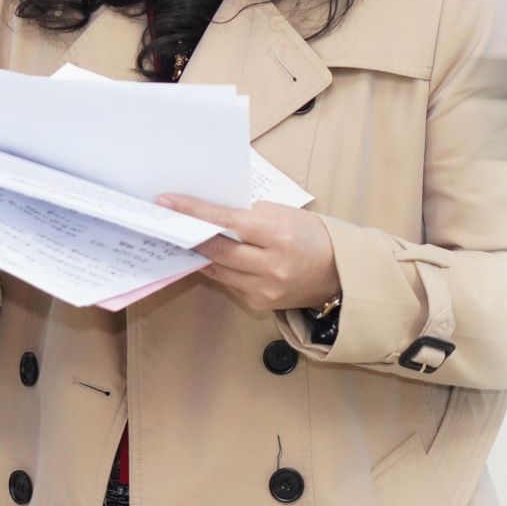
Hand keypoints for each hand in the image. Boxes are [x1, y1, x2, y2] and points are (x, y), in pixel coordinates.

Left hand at [157, 196, 340, 311]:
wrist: (339, 273)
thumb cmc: (312, 236)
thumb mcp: (284, 214)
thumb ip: (249, 214)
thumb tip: (213, 215)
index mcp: (278, 236)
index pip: (227, 221)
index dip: (195, 212)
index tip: (169, 202)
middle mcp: (270, 266)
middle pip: (217, 249)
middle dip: (190, 234)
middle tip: (167, 220)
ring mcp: (264, 289)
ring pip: (218, 269)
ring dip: (200, 253)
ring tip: (182, 237)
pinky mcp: (259, 303)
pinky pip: (229, 283)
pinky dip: (218, 268)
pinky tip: (208, 256)